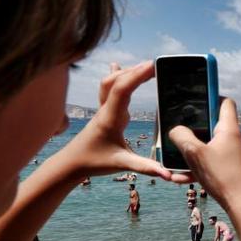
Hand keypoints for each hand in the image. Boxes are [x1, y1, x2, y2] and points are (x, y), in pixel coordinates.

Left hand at [60, 62, 171, 180]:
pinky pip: (108, 87)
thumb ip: (146, 167)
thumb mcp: (122, 165)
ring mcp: (103, 108)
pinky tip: (117, 66)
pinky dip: (116, 75)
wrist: (71, 163)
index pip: (122, 90)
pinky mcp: (103, 110)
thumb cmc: (94, 162)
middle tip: (157, 65)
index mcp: (110, 118)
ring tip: (146, 67)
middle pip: (118, 81)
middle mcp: (106, 109)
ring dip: (128, 71)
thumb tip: (168, 175)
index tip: (154, 66)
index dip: (137, 75)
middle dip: (137, 70)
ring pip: (112, 82)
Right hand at [168, 99, 240, 206]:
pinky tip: (184, 179)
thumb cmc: (222, 176)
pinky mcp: (234, 166)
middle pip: (213, 125)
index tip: (196, 101)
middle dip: (194, 131)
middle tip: (179, 134)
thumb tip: (176, 130)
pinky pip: (213, 161)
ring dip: (193, 154)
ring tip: (176, 164)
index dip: (211, 97)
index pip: (225, 102)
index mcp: (229, 128)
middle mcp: (236, 138)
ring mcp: (236, 153)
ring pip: (210, 147)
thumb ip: (181, 137)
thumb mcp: (194, 154)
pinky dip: (200, 167)